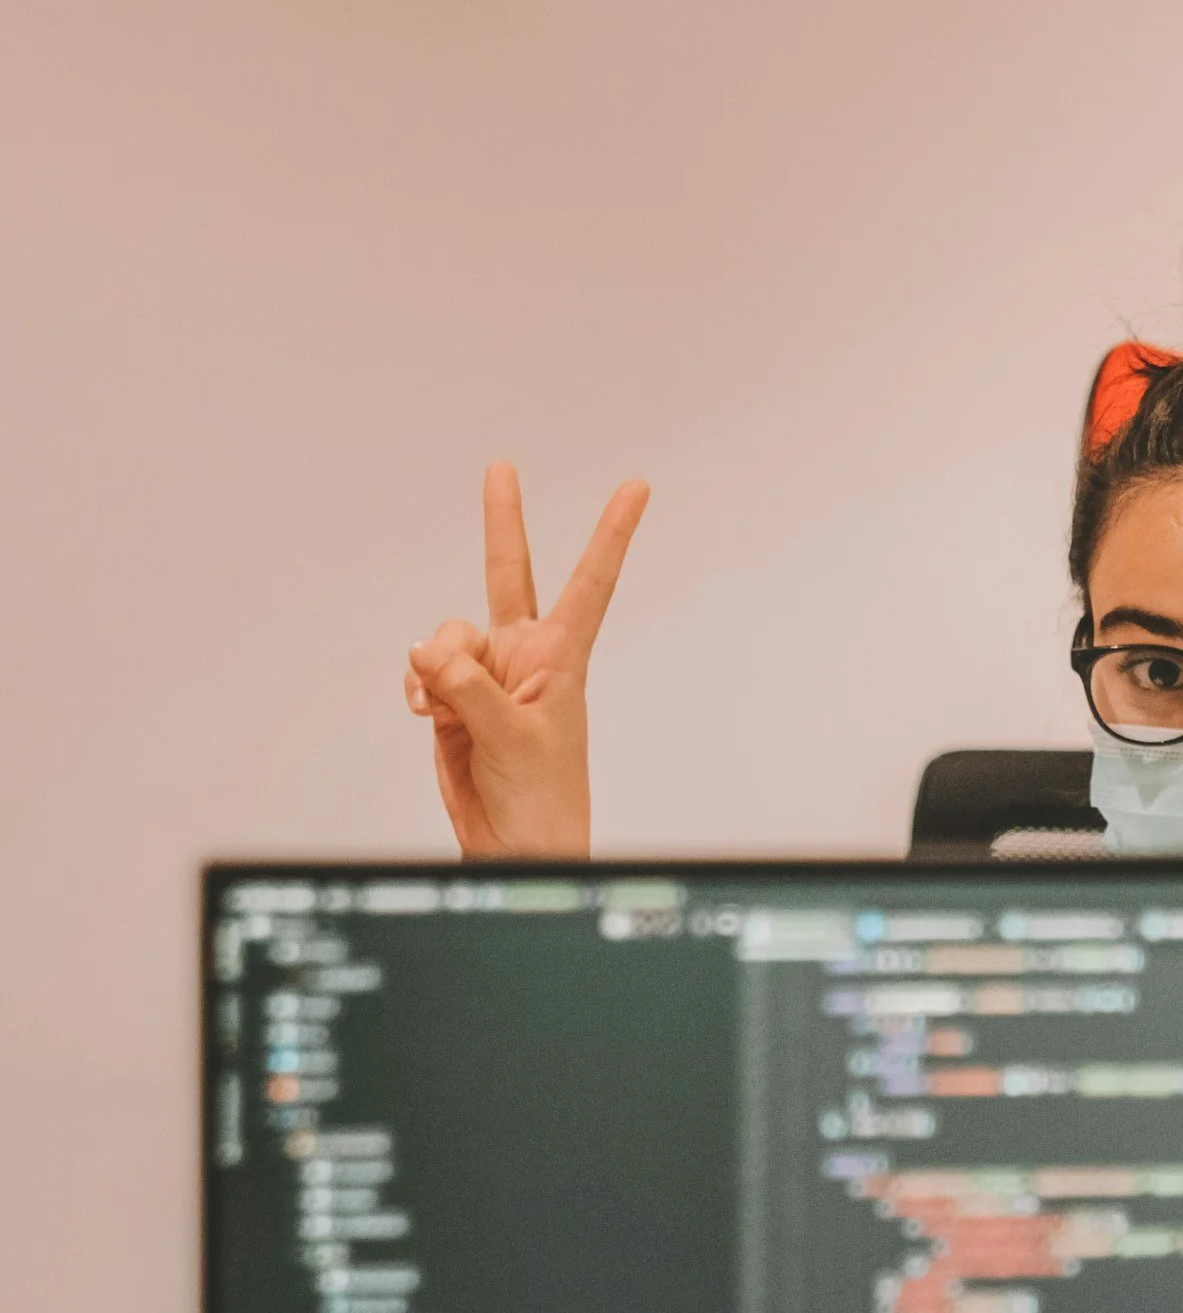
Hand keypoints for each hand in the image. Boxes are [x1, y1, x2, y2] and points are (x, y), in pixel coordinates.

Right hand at [404, 463, 648, 857]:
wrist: (514, 845)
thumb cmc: (540, 796)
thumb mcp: (512, 735)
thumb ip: (467, 686)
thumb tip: (426, 648)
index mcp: (561, 657)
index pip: (592, 582)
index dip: (611, 532)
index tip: (637, 487)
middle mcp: (524, 655)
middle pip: (510, 574)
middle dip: (502, 521)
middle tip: (501, 467)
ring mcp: (486, 674)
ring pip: (444, 635)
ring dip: (432, 667)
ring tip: (443, 711)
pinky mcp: (451, 697)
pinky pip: (421, 670)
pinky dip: (415, 687)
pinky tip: (424, 713)